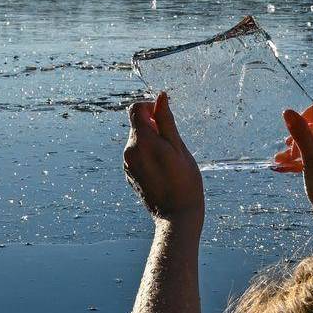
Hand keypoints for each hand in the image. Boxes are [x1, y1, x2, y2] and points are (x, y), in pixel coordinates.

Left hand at [123, 92, 203, 225]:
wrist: (176, 216)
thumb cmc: (185, 181)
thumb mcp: (179, 147)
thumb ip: (166, 120)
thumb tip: (160, 96)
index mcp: (142, 141)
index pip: (135, 109)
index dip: (150, 107)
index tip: (164, 117)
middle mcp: (129, 151)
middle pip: (136, 125)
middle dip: (153, 126)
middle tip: (172, 143)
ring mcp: (127, 164)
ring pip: (137, 140)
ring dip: (151, 141)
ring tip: (169, 159)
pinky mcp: (129, 174)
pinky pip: (136, 155)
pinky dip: (148, 154)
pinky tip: (163, 169)